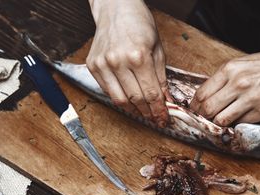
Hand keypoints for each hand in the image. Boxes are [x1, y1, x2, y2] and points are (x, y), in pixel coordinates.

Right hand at [87, 0, 168, 125]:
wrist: (116, 9)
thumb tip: (166, 101)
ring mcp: (103, 64)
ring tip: (143, 112)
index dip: (159, 109)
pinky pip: (108, 91)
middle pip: (136, 99)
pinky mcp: (93, 66)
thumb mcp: (157, 49)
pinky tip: (129, 99)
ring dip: (133, 110)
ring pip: (120, 100)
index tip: (163, 118)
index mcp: (138, 56)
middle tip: (155, 117)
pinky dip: (120, 98)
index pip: (151, 93)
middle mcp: (118, 61)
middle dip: (148, 112)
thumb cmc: (139, 25)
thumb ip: (161, 77)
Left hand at [189, 44, 259, 125]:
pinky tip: (240, 120)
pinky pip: (241, 123)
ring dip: (219, 123)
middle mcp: (238, 83)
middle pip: (208, 109)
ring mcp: (251, 99)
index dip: (195, 106)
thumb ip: (226, 78)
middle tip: (204, 120)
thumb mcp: (245, 63)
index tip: (194, 111)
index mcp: (231, 69)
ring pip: (222, 120)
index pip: (201, 93)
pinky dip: (238, 124)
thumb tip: (208, 95)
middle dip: (203, 117)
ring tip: (221, 121)